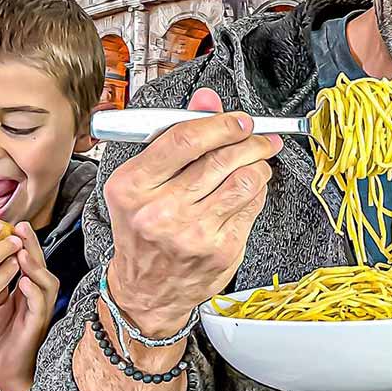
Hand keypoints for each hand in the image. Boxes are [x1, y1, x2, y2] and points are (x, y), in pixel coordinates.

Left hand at [0, 221, 61, 390]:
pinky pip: (39, 305)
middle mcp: (35, 294)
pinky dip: (33, 292)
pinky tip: (25, 282)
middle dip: (29, 244)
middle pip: (37, 262)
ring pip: (44, 280)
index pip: (22, 256)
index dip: (15, 240)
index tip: (4, 223)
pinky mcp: (37, 326)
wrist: (4, 368)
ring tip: (22, 252)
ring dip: (34, 264)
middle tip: (19, 228)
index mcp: (22, 285)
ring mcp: (39, 309)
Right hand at [103, 88, 281, 335]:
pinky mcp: (221, 250)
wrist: (146, 291)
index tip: (238, 119)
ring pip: (244, 180)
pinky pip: (252, 205)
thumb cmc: (142, 231)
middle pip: (220, 158)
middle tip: (258, 135)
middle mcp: (160, 211)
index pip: (185, 140)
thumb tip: (206, 99)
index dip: (220, 123)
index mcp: (133, 187)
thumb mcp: (143, 182)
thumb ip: (175, 136)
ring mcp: (193, 233)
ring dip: (258, 163)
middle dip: (249, 139)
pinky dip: (257, 190)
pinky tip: (249, 188)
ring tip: (257, 159)